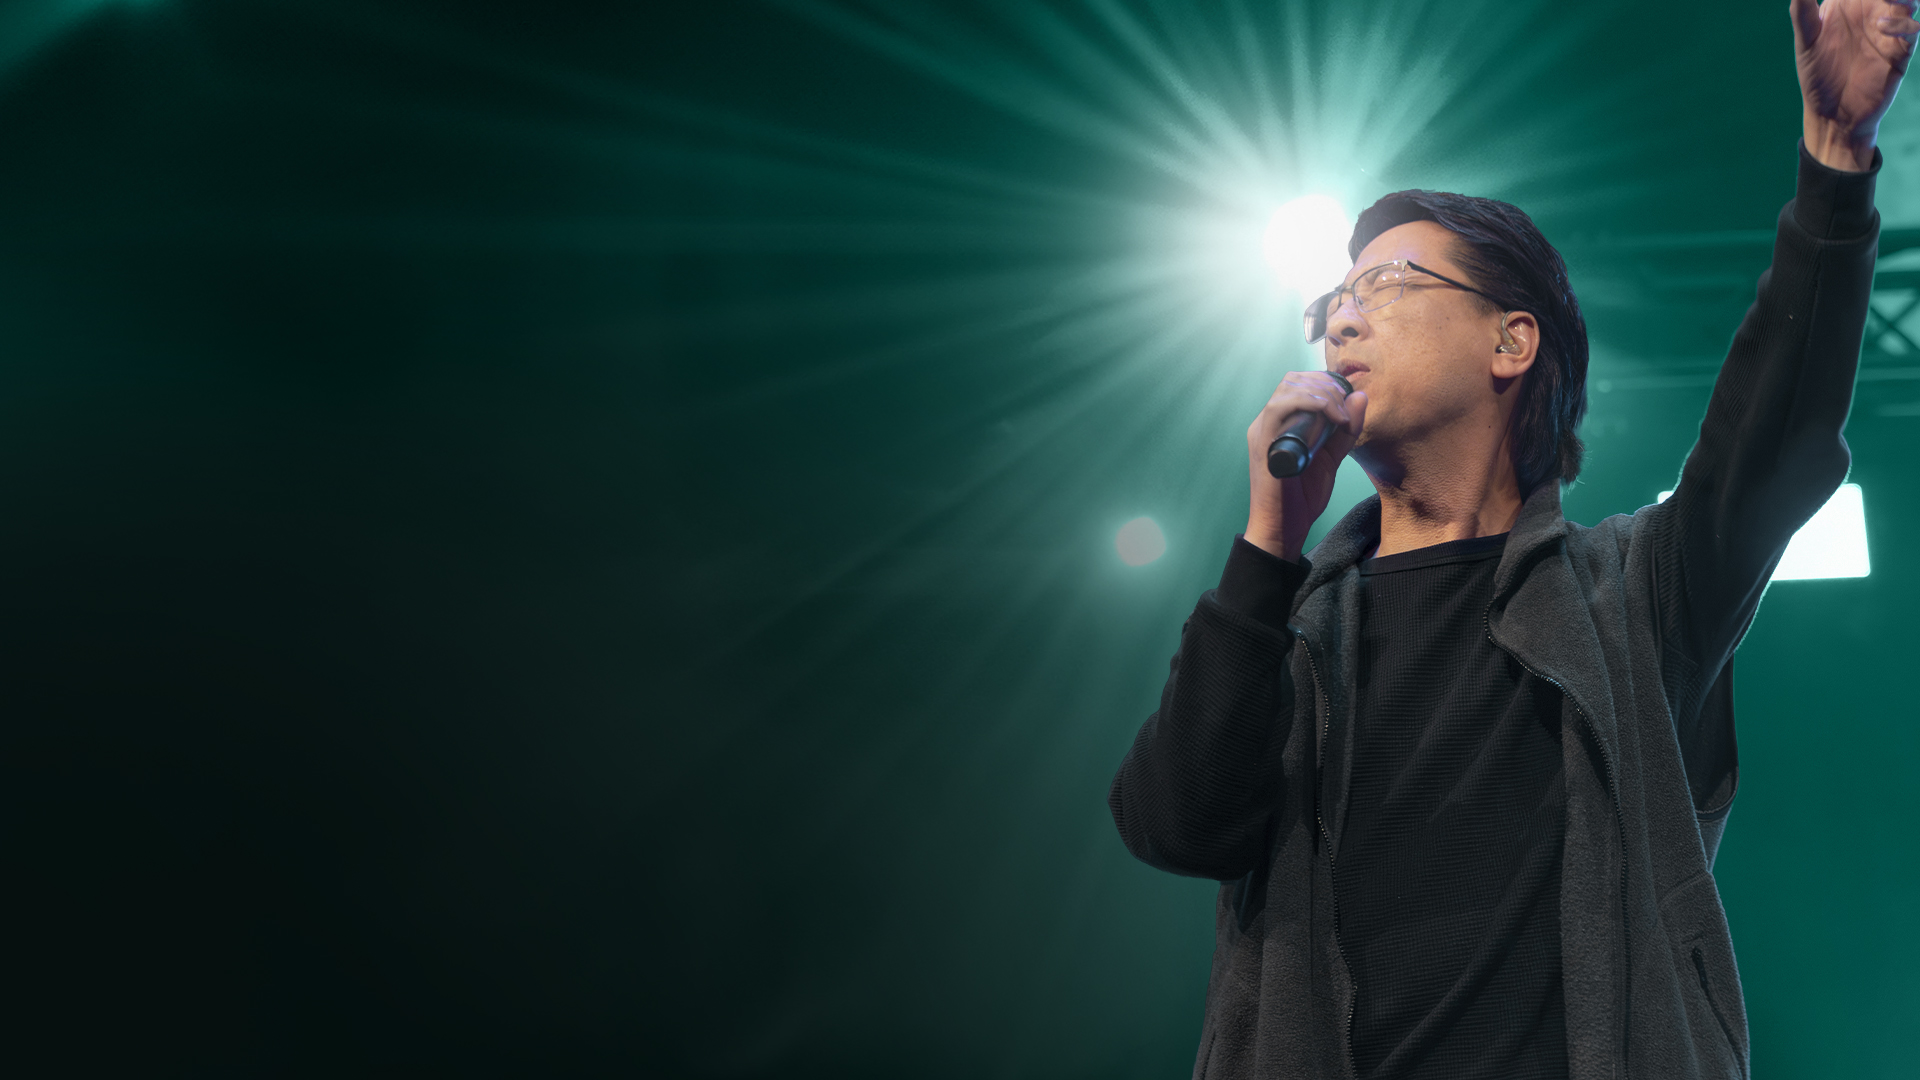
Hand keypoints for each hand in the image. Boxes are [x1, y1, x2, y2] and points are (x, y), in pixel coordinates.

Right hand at [1243, 372, 1367, 562]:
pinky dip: (1310, 403)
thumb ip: (1345, 431)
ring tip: (1340, 415)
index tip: (1348, 400)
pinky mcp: (1262, 441)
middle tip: (1345, 407)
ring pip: (1288, 388)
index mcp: (1281, 423)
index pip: (1299, 383)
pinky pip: (1281, 407)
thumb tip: (1359, 397)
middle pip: (1293, 379)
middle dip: (1326, 385)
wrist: (1284, 528)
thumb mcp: (1332, 458)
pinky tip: (1330, 416)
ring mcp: (1262, 430)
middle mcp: (1267, 421)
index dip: (1326, 383)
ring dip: (1321, 393)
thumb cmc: (1302, 497)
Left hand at [1793, 0, 1917, 169]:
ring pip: (1907, 2)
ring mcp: (1888, 30)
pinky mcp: (1901, 50)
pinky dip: (1902, 24)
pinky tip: (1882, 27)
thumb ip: (1802, 12)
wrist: (1834, 116)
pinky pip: (1911, 29)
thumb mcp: (1806, 42)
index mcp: (1846, 5)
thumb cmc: (1816, 77)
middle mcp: (1870, 13)